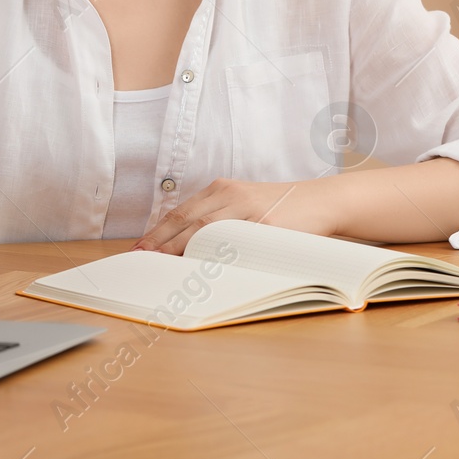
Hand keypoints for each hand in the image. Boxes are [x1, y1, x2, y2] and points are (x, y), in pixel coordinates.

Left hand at [131, 177, 336, 254]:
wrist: (320, 200)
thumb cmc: (279, 207)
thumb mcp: (244, 202)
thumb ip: (218, 217)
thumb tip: (183, 245)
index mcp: (222, 189)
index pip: (181, 212)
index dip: (157, 232)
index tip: (138, 249)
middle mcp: (231, 195)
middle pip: (187, 221)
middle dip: (160, 242)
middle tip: (140, 260)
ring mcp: (249, 211)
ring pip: (205, 232)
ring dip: (180, 250)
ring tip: (161, 266)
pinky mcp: (267, 226)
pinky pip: (236, 245)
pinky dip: (215, 257)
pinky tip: (200, 269)